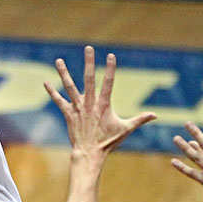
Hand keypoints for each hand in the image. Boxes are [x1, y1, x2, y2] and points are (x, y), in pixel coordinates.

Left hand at [46, 46, 155, 163]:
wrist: (90, 153)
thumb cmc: (108, 142)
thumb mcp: (126, 129)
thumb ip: (140, 119)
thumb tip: (155, 115)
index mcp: (104, 104)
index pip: (108, 82)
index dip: (110, 69)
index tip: (111, 55)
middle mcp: (89, 103)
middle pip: (88, 79)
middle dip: (88, 62)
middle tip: (88, 48)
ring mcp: (78, 108)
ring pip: (69, 87)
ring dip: (64, 73)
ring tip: (59, 60)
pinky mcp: (68, 114)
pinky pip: (58, 101)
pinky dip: (52, 92)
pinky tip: (46, 82)